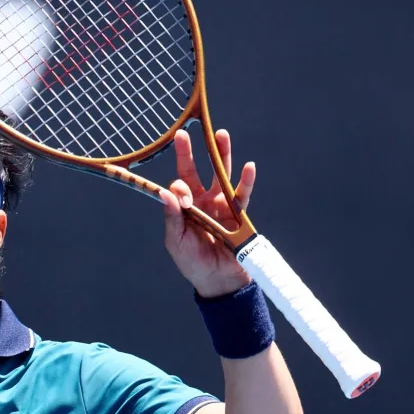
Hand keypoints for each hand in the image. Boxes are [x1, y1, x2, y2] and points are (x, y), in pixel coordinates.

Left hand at [158, 129, 255, 297]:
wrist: (218, 280)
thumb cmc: (192, 262)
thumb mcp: (177, 241)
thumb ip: (173, 218)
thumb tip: (164, 192)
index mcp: (183, 207)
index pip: (178, 186)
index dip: (180, 187)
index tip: (183, 195)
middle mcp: (201, 200)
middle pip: (196, 171)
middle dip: (191, 153)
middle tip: (184, 133)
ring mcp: (221, 204)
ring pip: (221, 175)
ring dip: (222, 155)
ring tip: (221, 134)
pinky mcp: (238, 213)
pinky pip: (242, 194)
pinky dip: (246, 180)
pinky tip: (248, 166)